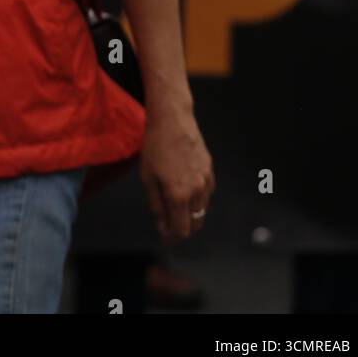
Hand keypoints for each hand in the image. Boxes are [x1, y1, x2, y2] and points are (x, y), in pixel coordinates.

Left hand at [140, 101, 214, 242]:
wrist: (172, 119)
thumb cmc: (155, 146)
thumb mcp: (148, 177)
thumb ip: (156, 206)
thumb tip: (163, 227)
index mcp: (179, 195)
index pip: (182, 229)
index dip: (173, 237)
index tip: (165, 237)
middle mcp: (197, 190)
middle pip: (195, 223)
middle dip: (183, 228)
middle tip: (168, 225)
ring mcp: (206, 179)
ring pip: (202, 209)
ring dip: (190, 213)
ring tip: (174, 206)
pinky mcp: (210, 169)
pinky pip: (206, 192)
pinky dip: (197, 198)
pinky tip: (185, 190)